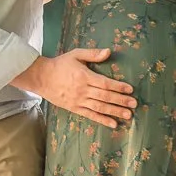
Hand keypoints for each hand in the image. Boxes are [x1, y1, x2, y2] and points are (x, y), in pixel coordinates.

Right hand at [13, 48, 135, 127]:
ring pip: (100, 107)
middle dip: (121, 101)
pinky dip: (102, 120)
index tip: (130, 89)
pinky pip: (90, 115)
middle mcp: (82, 90)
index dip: (118, 86)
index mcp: (84, 76)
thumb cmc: (60, 64)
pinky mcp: (74, 108)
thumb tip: (109, 51)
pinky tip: (113, 124)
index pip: (105, 83)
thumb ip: (93, 54)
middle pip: (105, 96)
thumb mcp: (76, 54)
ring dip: (115, 112)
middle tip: (134, 104)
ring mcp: (78, 101)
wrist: (41, 77)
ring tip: (128, 115)